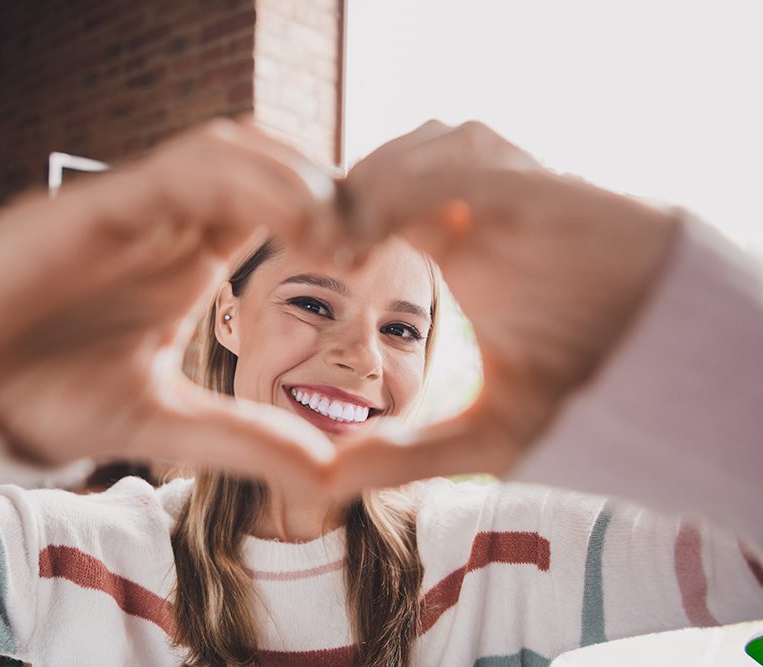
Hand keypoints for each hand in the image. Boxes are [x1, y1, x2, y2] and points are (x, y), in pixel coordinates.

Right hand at [0, 120, 338, 485]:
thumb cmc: (41, 397)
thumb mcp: (162, 424)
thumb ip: (242, 439)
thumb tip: (328, 471)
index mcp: (191, 257)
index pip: (278, 205)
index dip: (333, 219)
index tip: (371, 261)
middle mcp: (168, 222)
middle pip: (265, 163)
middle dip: (326, 189)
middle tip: (366, 241)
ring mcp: (131, 208)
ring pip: (228, 151)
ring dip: (292, 178)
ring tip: (331, 235)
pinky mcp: (91, 206)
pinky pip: (178, 169)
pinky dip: (240, 181)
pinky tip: (283, 222)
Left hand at [331, 120, 680, 493]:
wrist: (658, 348)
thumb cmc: (582, 378)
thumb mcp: (484, 431)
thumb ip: (408, 454)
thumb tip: (326, 483)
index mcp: (447, 244)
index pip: (362, 208)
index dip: (324, 231)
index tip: (303, 266)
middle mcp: (467, 203)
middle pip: (371, 170)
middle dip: (333, 206)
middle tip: (310, 253)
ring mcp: (495, 184)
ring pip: (401, 155)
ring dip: (364, 196)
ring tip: (347, 254)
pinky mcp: (522, 177)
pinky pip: (447, 160)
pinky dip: (403, 188)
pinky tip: (378, 240)